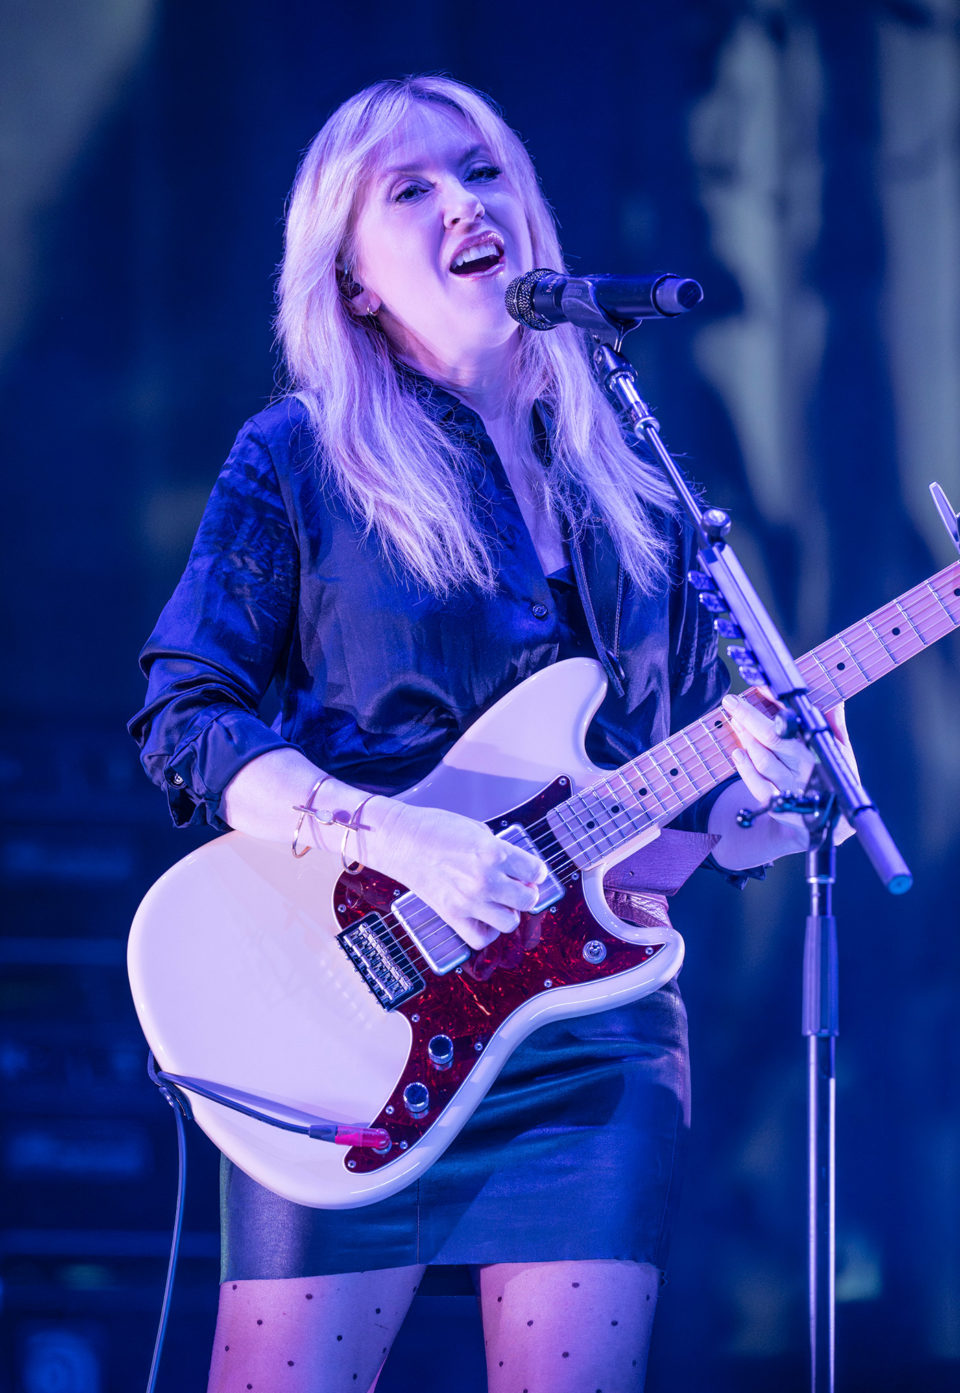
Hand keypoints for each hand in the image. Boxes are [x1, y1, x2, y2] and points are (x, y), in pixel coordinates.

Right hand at [361, 799, 547, 951]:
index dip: (536, 871)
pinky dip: (486, 931)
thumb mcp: (477, 829)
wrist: (400, 840)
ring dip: (509, 912)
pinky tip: (483, 917)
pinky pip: (481, 938)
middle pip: (528, 899)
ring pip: (510, 922)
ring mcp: (469, 900)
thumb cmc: (435, 828)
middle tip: (518, 886)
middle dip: (527, 892)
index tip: (531, 872)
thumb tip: (515, 868)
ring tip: (499, 901)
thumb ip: (499, 850)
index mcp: (494, 852)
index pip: (536, 871)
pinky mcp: (452, 915)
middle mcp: (485, 879)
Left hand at [719, 692, 858, 852]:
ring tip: (734, 721)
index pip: (798, 722)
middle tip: (732, 702)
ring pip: (763, 760)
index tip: (761, 688)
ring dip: (746, 739)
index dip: (777, 704)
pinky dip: (745, 769)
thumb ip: (834, 723)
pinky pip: (757, 786)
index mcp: (821, 750)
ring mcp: (792, 788)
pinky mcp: (779, 805)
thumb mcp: (839, 750)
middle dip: (750, 717)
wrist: (834, 821)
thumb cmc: (834, 777)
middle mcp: (807, 768)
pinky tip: (737, 752)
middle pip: (774, 739)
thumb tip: (833, 699)